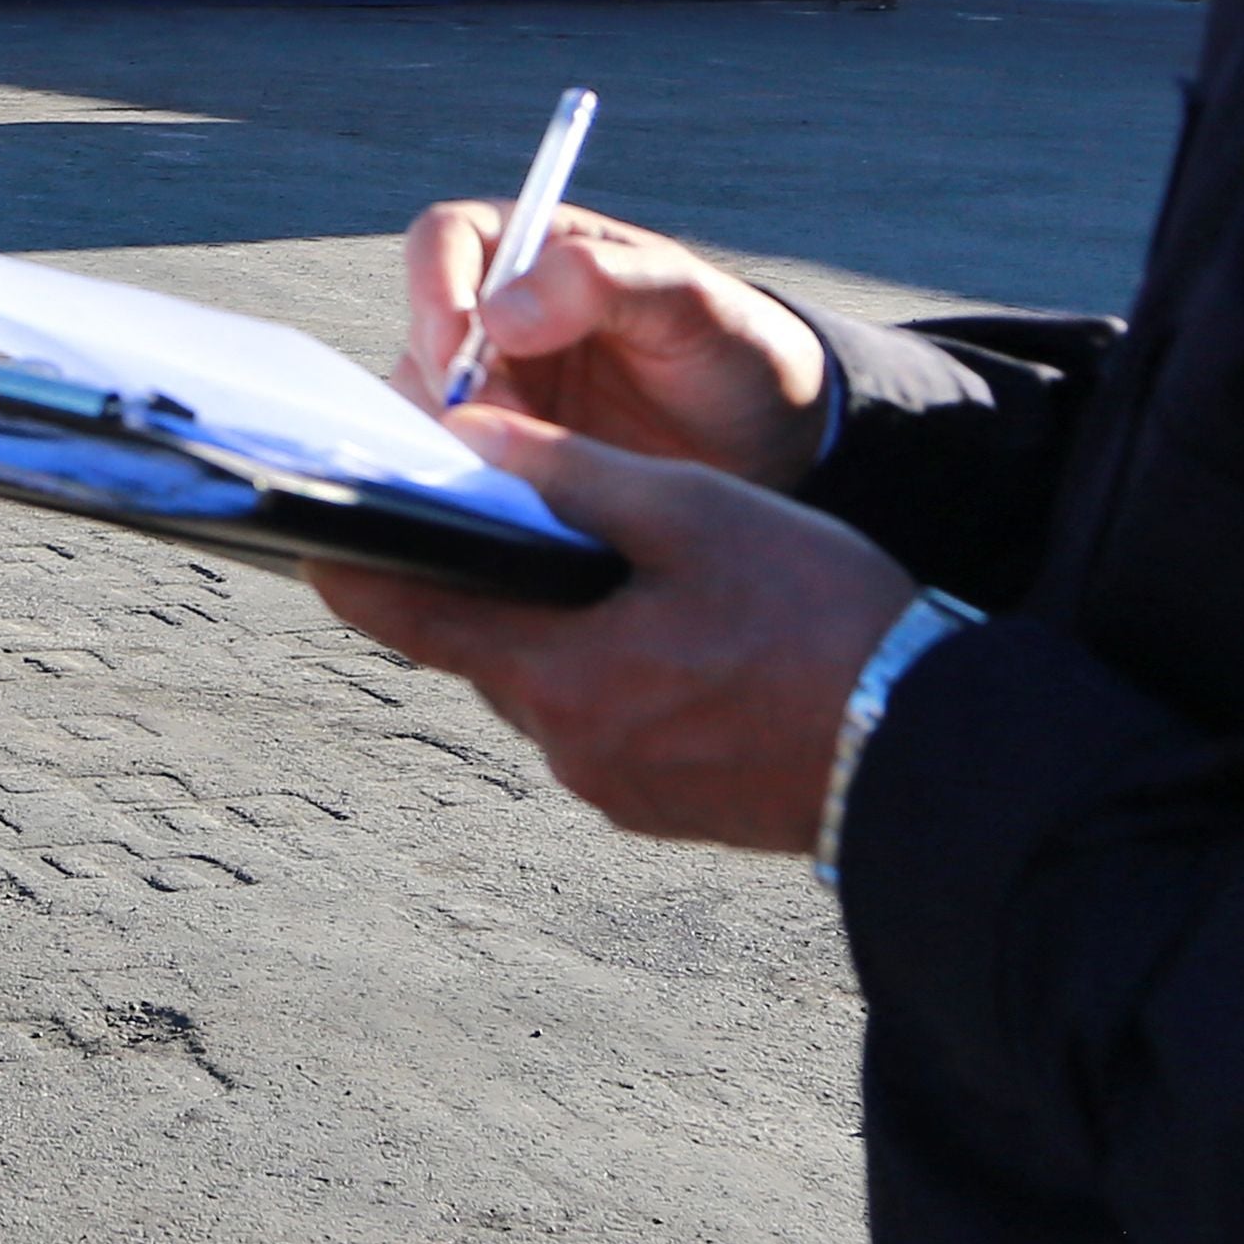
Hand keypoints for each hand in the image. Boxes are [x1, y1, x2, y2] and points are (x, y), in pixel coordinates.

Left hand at [312, 412, 915, 851]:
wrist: (938, 760)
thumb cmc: (824, 623)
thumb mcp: (696, 518)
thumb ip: (574, 478)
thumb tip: (470, 437)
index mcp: (558, 678)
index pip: (407, 620)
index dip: (352, 567)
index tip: (305, 530)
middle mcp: (570, 749)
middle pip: (480, 647)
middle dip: (475, 580)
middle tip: (477, 507)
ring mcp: (620, 788)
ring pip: (547, 682)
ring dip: (552, 623)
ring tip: (590, 554)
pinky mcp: (667, 806)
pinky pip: (605, 720)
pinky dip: (607, 666)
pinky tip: (661, 625)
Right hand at [401, 203, 832, 483]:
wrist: (773, 450)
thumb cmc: (737, 353)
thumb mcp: (692, 303)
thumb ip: (602, 281)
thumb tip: (499, 312)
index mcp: (535, 250)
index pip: (445, 240)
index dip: (435, 285)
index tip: (458, 345)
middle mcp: (498, 316)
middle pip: (422, 333)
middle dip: (446, 381)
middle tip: (501, 428)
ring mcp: (494, 391)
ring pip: (423, 406)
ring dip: (456, 441)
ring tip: (523, 474)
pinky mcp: (501, 459)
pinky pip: (452, 469)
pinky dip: (470, 484)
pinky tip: (518, 503)